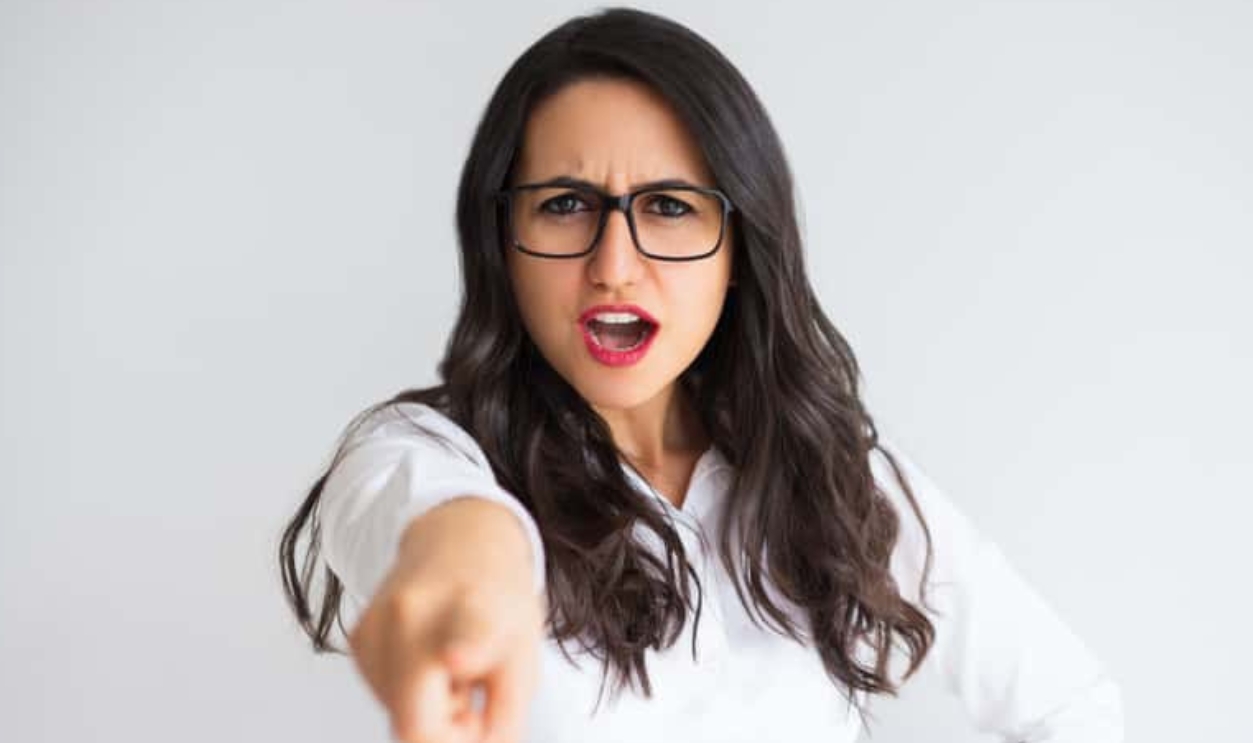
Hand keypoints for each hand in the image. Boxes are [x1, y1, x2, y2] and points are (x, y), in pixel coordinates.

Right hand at [347, 498, 545, 742]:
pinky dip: (408, 696)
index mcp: (475, 608)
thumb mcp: (525, 656)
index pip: (469, 634)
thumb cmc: (497, 599)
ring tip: (452, 670)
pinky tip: (426, 662)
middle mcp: (416, 612)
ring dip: (429, 713)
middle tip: (473, 706)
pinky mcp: (357, 637)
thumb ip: (505, 716)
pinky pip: (383, 697)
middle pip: (415, 719)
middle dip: (448, 734)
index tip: (454, 656)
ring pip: (398, 716)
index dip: (467, 651)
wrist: (461, 540)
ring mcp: (378, 623)